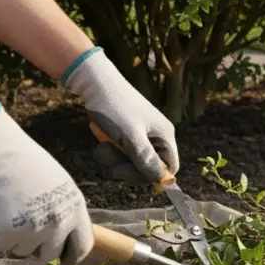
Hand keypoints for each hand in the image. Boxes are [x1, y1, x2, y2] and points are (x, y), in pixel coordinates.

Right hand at [0, 102, 92, 264]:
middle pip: (51, 254)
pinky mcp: (8, 235)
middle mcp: (59, 223)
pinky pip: (1, 246)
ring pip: (23, 251)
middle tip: (25, 229)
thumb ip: (63, 210)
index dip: (73, 256)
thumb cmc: (26, 164)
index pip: (83, 246)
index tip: (66, 263)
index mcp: (75, 209)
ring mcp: (34, 231)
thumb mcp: (59, 186)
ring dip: (15, 239)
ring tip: (9, 212)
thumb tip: (64, 235)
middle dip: (38, 248)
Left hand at [62, 47, 178, 183]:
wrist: (95, 82)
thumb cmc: (115, 106)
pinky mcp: (128, 134)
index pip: (169, 168)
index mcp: (164, 136)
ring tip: (102, 145)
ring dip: (114, 159)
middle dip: (125, 166)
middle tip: (107, 155)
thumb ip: (145, 159)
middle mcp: (157, 137)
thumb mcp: (130, 135)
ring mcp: (142, 135)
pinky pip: (122, 153)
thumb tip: (162, 181)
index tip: (130, 174)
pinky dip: (110, 150)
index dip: (152, 176)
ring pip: (132, 162)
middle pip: (148, 168)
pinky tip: (102, 139)